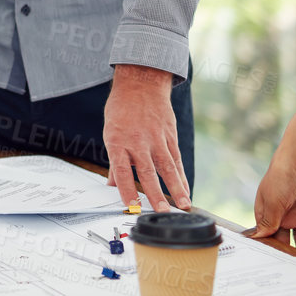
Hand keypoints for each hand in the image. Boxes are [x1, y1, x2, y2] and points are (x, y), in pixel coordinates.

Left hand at [102, 64, 190, 211]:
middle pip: (147, 171)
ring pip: (167, 167)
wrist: (141, 84)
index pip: (121, 170)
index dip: (126, 189)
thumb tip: (112, 184)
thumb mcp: (110, 132)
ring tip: (182, 205)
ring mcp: (156, 138)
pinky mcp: (170, 136)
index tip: (131, 206)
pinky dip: (181, 176)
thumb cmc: (122, 109)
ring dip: (176, 188)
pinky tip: (185, 190)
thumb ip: (114, 160)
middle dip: (155, 193)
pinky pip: (176, 159)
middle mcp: (138, 141)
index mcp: (118, 141)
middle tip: (162, 211)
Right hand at [248, 152, 295, 253]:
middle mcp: (283, 214)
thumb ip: (268, 222)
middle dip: (287, 250)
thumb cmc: (280, 176)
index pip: (267, 233)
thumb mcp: (272, 201)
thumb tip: (259, 238)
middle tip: (289, 263)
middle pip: (285, 238)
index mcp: (267, 211)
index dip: (269, 245)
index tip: (272, 259)